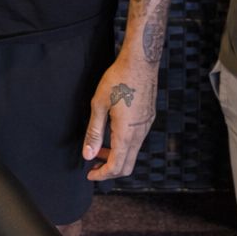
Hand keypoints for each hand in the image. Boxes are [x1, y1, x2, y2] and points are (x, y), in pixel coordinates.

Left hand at [82, 51, 158, 180]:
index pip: (116, 166)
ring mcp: (146, 126)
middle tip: (94, 164)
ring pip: (133, 153)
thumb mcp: (99, 104)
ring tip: (100, 148)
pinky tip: (112, 133)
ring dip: (116, 156)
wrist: (141, 61)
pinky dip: (124, 145)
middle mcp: (139, 133)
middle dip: (109, 170)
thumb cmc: (118, 79)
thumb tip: (87, 155)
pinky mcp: (148, 118)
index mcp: (126, 133)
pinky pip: (137, 140)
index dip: (101, 174)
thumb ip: (94, 132)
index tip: (89, 173)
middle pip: (127, 166)